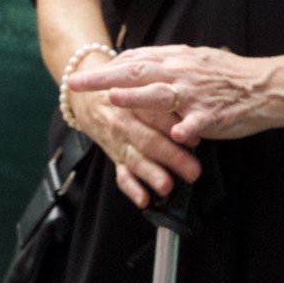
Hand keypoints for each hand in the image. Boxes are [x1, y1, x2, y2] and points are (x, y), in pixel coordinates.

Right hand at [61, 76, 199, 210]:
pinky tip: (144, 200)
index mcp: (134, 101)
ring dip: (152, 175)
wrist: (87, 97)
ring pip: (135, 160)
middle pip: (148, 140)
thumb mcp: (138, 82)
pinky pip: (121, 175)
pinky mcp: (115, 157)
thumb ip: (162, 94)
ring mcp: (119, 142)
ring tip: (167, 187)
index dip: (175, 127)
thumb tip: (194, 108)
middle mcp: (125, 122)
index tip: (196, 139)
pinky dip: (132, 189)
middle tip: (193, 171)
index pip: (155, 114)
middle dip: (172, 157)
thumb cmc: (124, 89)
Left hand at [66, 44, 283, 145]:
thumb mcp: (197, 60)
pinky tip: (177, 137)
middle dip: (104, 78)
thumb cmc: (231, 76)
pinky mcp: (213, 114)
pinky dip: (186, 129)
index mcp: (177, 59)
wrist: (267, 86)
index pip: (136, 59)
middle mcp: (182, 72)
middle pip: (137, 72)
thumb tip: (143, 60)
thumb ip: (171, 62)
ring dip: (135, 97)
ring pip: (161, 94)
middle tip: (77, 83)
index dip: (109, 66)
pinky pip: (197, 122)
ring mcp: (196, 94)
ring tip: (113, 100)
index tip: (87, 72)